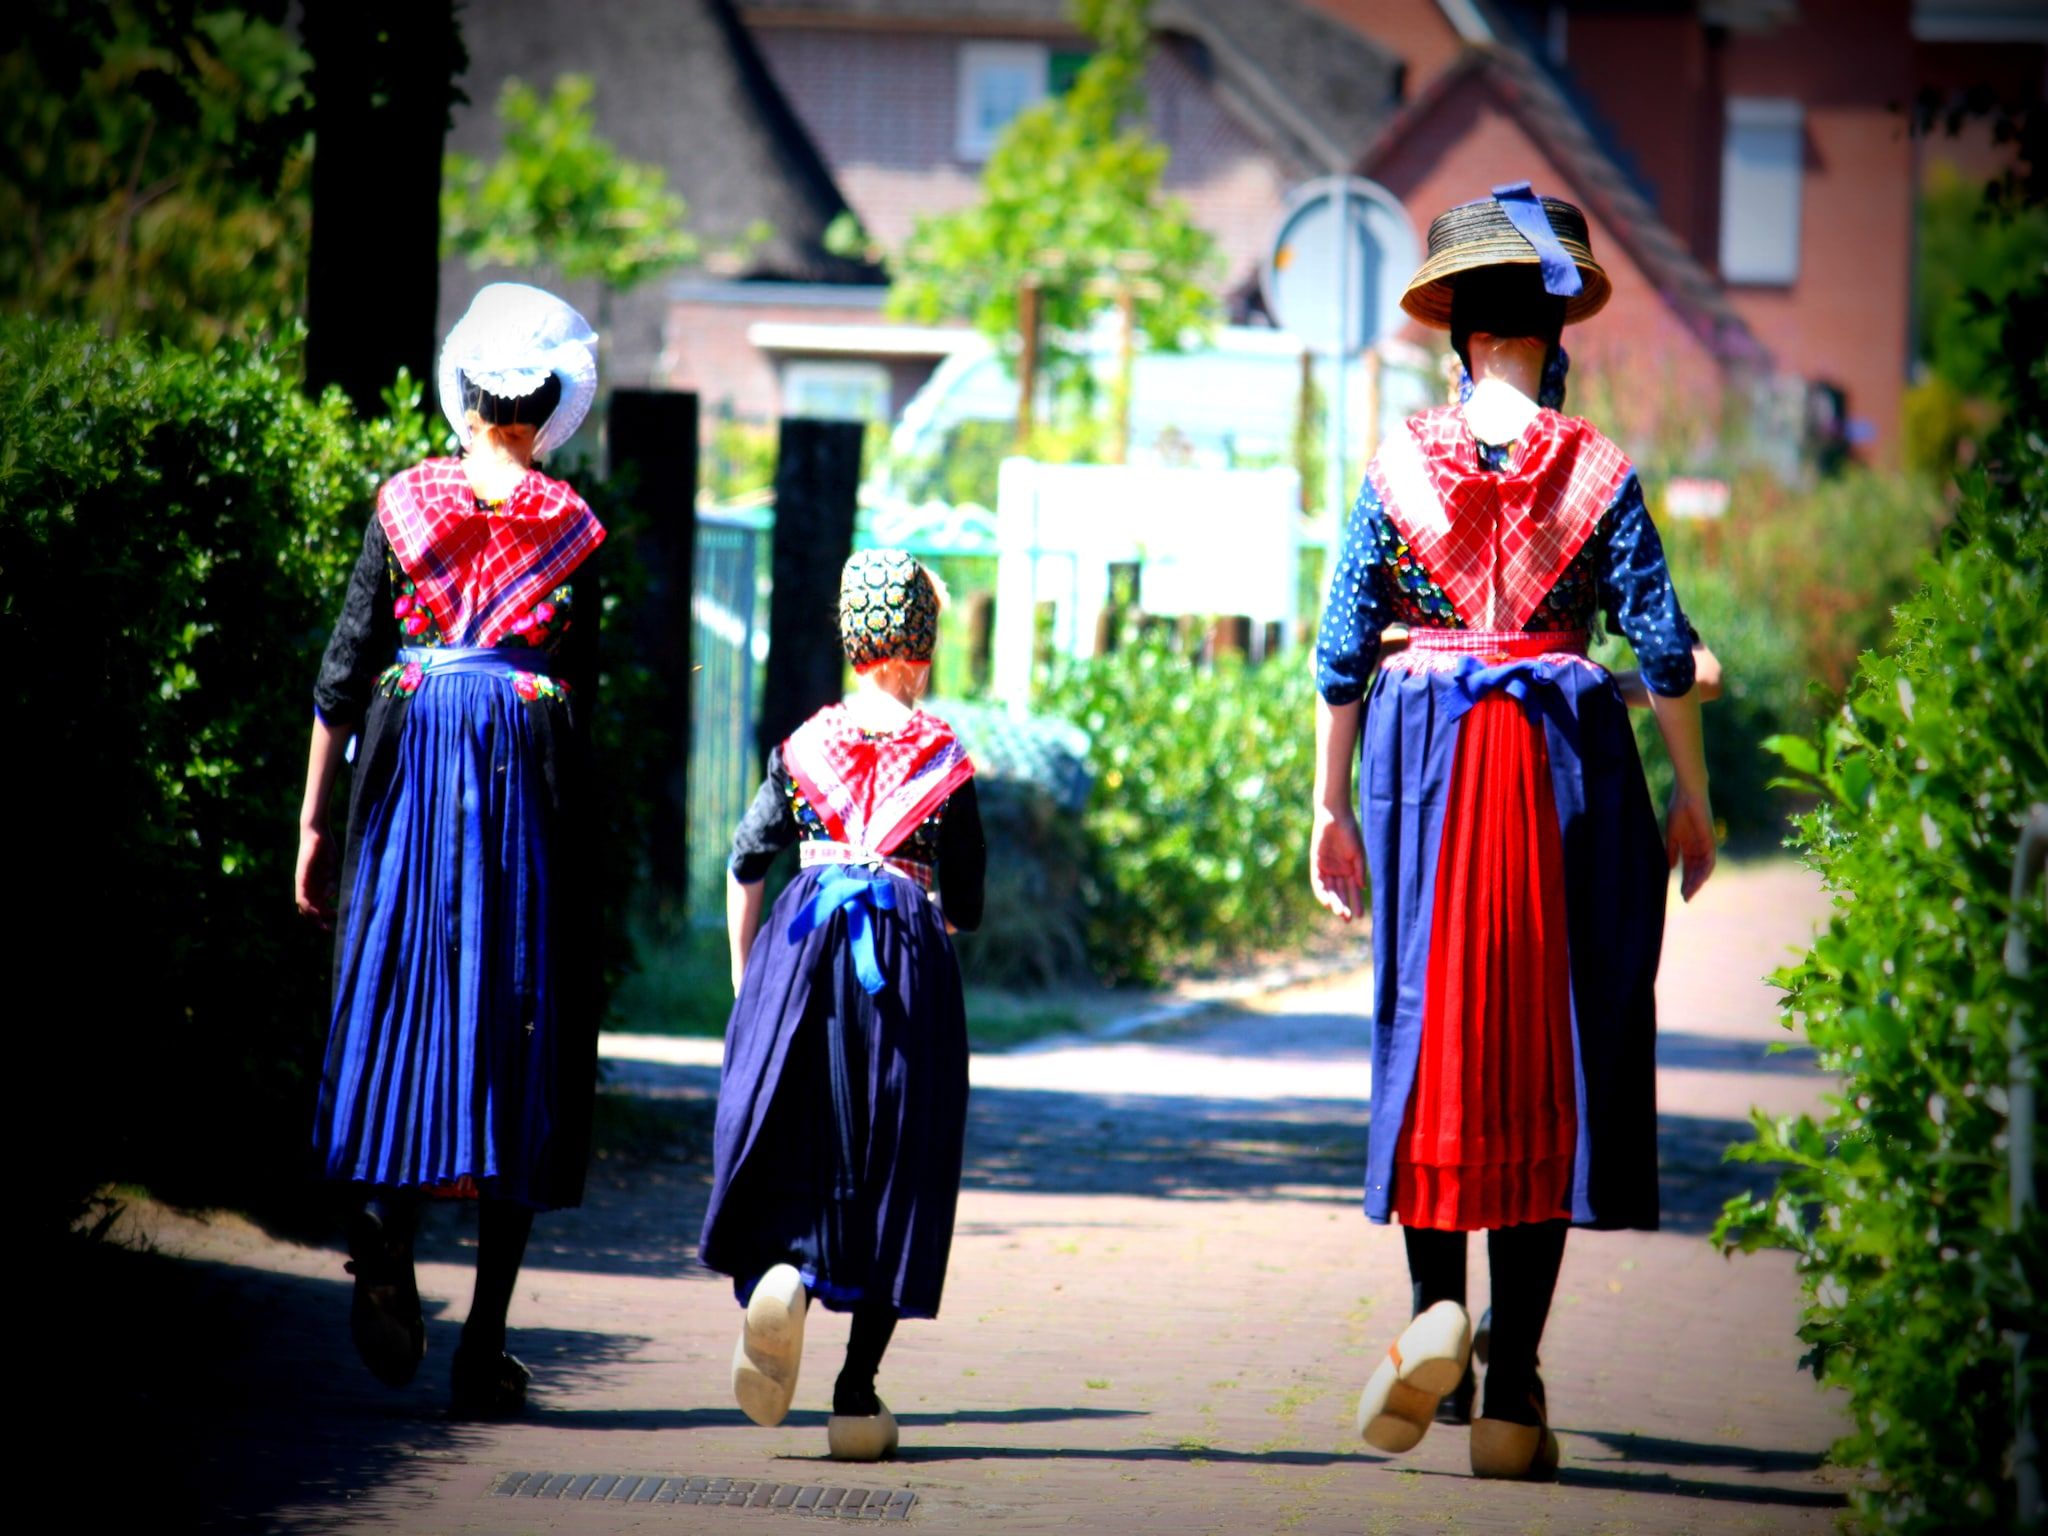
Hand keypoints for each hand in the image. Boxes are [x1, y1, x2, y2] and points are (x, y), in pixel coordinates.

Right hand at [295, 824, 336, 928]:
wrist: (317, 834)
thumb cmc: (314, 842)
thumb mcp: (314, 853)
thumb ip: (316, 869)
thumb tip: (324, 893)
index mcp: (302, 881)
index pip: (304, 902)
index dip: (311, 912)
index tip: (320, 918)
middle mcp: (308, 884)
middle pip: (309, 907)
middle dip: (317, 919)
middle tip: (328, 929)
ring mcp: (315, 882)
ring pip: (318, 903)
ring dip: (325, 913)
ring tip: (336, 918)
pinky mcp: (324, 878)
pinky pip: (326, 895)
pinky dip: (330, 902)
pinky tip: (337, 904)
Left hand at [1310, 806, 1366, 922]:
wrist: (1335, 817)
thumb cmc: (1350, 832)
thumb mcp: (1358, 854)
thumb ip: (1359, 871)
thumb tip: (1361, 888)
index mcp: (1350, 870)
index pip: (1353, 891)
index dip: (1357, 903)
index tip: (1360, 916)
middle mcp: (1338, 872)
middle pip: (1340, 893)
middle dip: (1344, 906)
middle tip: (1347, 919)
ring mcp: (1326, 869)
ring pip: (1330, 890)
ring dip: (1334, 902)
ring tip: (1339, 912)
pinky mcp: (1316, 864)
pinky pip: (1318, 882)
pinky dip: (1322, 892)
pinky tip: (1327, 902)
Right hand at [1665, 787, 1716, 902]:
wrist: (1688, 794)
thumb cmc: (1679, 810)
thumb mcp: (1672, 834)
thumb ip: (1672, 851)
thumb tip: (1671, 867)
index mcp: (1689, 846)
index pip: (1689, 868)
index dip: (1685, 881)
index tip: (1681, 894)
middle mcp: (1699, 847)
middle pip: (1696, 871)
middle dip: (1691, 884)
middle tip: (1686, 898)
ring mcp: (1706, 844)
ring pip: (1704, 868)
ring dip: (1698, 881)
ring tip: (1691, 892)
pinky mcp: (1710, 839)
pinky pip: (1710, 859)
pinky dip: (1705, 870)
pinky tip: (1700, 880)